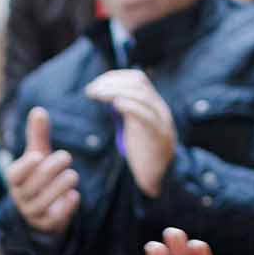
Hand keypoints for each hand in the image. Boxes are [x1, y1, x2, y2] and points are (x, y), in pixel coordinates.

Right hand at [2, 108, 80, 234]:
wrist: (45, 208)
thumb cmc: (40, 175)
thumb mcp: (38, 155)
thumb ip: (38, 135)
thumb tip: (38, 110)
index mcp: (15, 178)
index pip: (15, 174)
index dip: (25, 166)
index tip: (39, 155)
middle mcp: (20, 196)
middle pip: (32, 186)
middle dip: (50, 170)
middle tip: (67, 156)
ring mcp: (32, 212)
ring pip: (42, 202)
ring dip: (59, 187)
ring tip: (73, 175)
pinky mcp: (46, 224)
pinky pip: (53, 218)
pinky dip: (65, 207)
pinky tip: (74, 196)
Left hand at [84, 70, 175, 196]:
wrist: (162, 177)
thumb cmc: (144, 153)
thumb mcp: (134, 127)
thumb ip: (126, 112)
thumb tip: (108, 98)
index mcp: (153, 104)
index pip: (137, 78)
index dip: (115, 77)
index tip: (95, 84)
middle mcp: (159, 108)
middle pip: (138, 83)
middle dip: (112, 82)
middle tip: (91, 90)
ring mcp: (160, 120)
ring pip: (142, 95)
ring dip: (115, 91)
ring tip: (97, 95)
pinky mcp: (158, 135)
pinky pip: (147, 116)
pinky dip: (131, 106)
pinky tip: (116, 105)